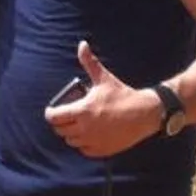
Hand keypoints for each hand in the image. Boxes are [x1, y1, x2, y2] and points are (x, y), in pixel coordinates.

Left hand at [41, 40, 163, 159]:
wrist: (144, 114)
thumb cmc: (122, 95)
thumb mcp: (104, 78)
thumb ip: (90, 62)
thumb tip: (82, 44)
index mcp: (82, 111)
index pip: (54, 118)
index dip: (51, 113)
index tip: (53, 110)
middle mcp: (85, 129)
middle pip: (60, 131)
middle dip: (61, 123)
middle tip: (66, 116)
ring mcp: (93, 141)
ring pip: (71, 141)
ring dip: (71, 134)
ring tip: (77, 124)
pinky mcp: (102, 150)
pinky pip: (84, 150)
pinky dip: (83, 144)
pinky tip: (88, 135)